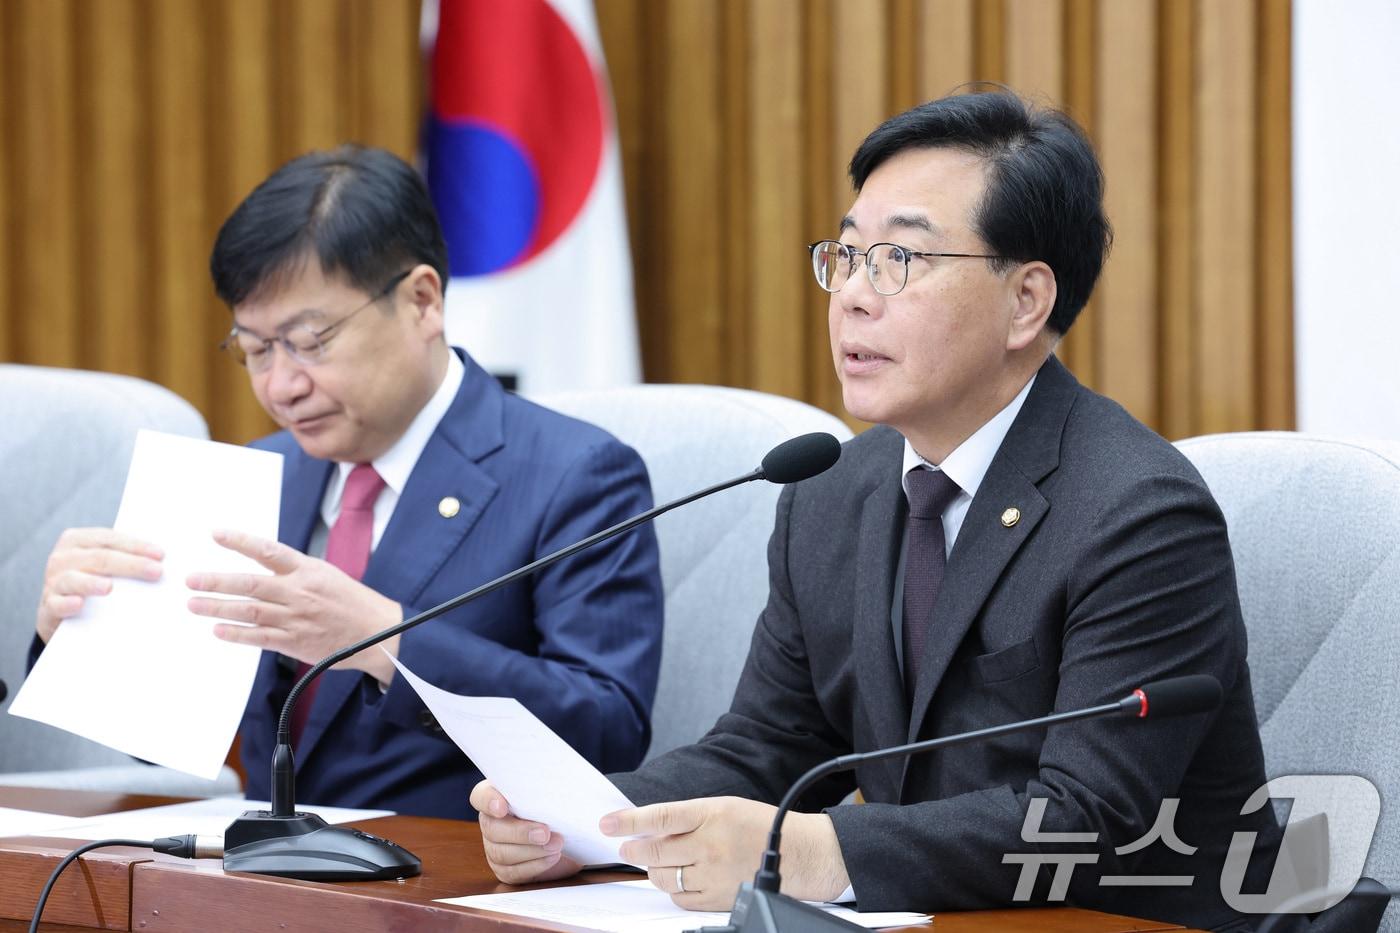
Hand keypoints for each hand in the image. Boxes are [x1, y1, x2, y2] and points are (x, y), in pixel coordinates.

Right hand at [37, 528, 163, 642]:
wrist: (61, 609)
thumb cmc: (91, 578)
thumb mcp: (103, 564)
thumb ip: (122, 556)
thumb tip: (160, 558)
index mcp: (77, 540)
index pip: (110, 539)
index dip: (136, 546)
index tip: (160, 555)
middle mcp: (63, 557)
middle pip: (99, 558)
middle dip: (130, 564)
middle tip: (156, 572)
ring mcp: (53, 581)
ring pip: (74, 579)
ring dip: (92, 583)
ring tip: (109, 588)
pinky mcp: (49, 605)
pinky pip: (57, 603)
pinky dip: (67, 604)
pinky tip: (78, 604)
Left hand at [186, 529, 403, 683]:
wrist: (377, 632)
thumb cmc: (350, 601)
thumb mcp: (325, 574)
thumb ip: (293, 571)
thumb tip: (260, 564)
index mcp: (307, 570)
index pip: (268, 550)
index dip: (240, 542)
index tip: (215, 534)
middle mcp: (299, 592)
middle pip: (250, 584)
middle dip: (217, 582)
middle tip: (191, 579)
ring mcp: (296, 618)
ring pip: (250, 611)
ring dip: (218, 608)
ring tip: (194, 604)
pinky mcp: (295, 642)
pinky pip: (260, 638)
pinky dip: (237, 635)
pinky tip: (218, 631)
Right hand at [472, 780, 581, 883]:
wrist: (571, 832)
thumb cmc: (561, 804)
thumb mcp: (562, 791)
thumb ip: (560, 789)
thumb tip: (576, 795)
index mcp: (497, 795)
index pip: (481, 796)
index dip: (488, 801)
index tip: (502, 806)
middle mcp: (491, 821)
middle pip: (492, 828)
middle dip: (520, 832)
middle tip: (545, 832)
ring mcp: (495, 847)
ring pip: (502, 852)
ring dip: (531, 851)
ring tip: (557, 845)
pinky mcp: (506, 869)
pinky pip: (514, 872)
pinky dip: (535, 865)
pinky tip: (552, 858)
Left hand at [601, 796, 849, 909]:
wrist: (797, 855)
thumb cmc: (760, 826)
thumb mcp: (725, 807)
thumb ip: (689, 817)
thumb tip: (651, 827)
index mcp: (713, 814)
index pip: (661, 816)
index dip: (629, 820)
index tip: (606, 823)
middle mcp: (711, 844)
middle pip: (656, 851)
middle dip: (636, 848)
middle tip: (628, 846)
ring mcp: (714, 875)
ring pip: (663, 877)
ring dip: (655, 869)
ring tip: (662, 861)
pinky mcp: (718, 899)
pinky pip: (679, 897)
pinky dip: (673, 888)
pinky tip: (681, 878)